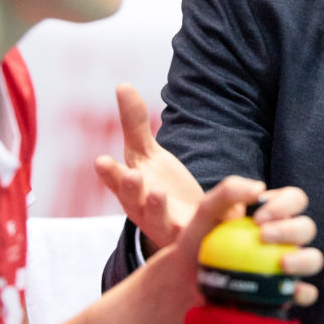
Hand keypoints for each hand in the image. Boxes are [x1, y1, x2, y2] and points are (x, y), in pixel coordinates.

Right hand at [94, 83, 203, 248]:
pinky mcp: (195, 238)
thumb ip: (135, 124)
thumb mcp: (147, 156)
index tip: (101, 161)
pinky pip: (202, 227)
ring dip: (157, 207)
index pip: (117, 182)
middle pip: (134, 203)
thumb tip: (122, 85)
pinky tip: (221, 204)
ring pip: (160, 221)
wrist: (186, 231)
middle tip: (132, 175)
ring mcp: (168, 228)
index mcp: (132, 191)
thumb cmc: (161, 189)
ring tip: (157, 192)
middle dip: (131, 189)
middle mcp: (145, 212)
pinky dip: (213, 214)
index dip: (110, 174)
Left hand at [175, 178, 323, 307]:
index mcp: (273, 213)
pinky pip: (306, 293)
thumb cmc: (199, 239)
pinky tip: (289, 292)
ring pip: (314, 259)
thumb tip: (259, 188)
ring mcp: (288, 265)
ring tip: (282, 264)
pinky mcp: (285, 292)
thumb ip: (228, 191)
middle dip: (290, 230)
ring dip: (304, 259)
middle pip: (307, 228)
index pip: (295, 199)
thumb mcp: (206, 210)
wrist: (186, 279)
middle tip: (263, 236)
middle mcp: (286, 237)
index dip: (285, 204)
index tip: (258, 218)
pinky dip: (304, 293)